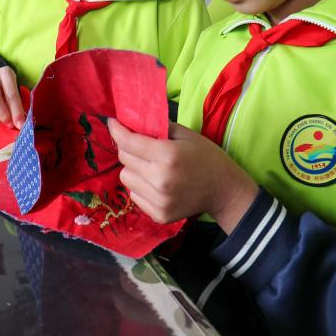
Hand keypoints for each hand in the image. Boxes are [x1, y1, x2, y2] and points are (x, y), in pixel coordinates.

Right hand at [0, 66, 24, 127]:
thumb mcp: (14, 89)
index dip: (16, 111)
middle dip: (4, 115)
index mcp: (5, 73)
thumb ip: (16, 104)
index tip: (20, 124)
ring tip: (0, 121)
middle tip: (9, 123)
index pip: (11, 94)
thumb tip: (18, 123)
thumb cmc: (5, 88)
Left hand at [108, 120, 258, 232]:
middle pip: (124, 160)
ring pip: (126, 178)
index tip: (112, 123)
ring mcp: (159, 200)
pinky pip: (134, 196)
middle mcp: (160, 179)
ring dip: (133, 169)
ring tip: (150, 167)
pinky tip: (156, 183)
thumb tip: (134, 120)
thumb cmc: (206, 157)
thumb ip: (159, 127)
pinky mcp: (159, 215)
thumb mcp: (186, 134)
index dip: (117, 130)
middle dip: (128, 149)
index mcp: (167, 155)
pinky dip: (140, 187)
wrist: (223, 190)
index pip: (128, 142)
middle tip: (139, 146)